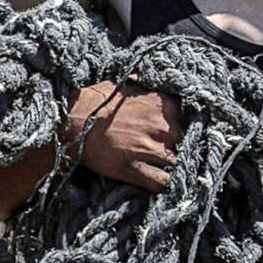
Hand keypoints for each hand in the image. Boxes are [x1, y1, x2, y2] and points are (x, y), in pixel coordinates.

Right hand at [69, 80, 183, 191]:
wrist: (72, 122)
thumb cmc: (97, 99)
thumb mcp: (128, 83)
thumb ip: (149, 83)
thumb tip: (160, 78)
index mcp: (163, 104)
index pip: (191, 118)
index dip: (185, 126)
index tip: (181, 130)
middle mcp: (161, 127)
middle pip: (186, 142)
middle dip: (180, 146)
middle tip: (172, 149)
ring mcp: (148, 149)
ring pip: (178, 163)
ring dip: (175, 166)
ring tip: (169, 167)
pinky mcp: (134, 169)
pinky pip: (161, 183)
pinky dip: (165, 185)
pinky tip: (164, 183)